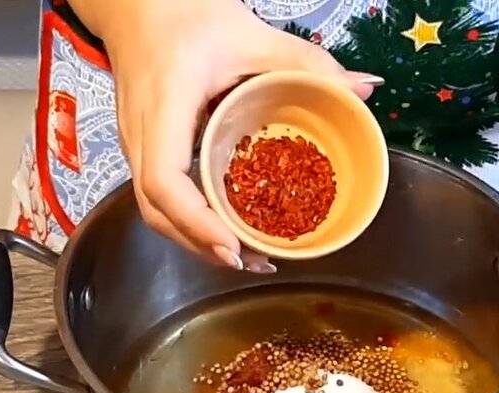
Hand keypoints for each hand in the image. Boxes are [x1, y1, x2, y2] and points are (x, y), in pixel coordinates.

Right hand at [74, 0, 376, 271]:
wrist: (137, 7)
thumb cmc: (183, 15)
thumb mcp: (250, 34)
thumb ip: (309, 63)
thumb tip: (363, 90)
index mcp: (165, 105)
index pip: (165, 180)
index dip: (197, 221)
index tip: (232, 245)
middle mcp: (141, 134)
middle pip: (157, 212)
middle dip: (202, 245)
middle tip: (253, 261)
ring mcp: (136, 147)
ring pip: (155, 212)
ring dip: (197, 241)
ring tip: (247, 256)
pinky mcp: (143, 152)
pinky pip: (160, 199)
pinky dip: (192, 221)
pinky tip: (226, 229)